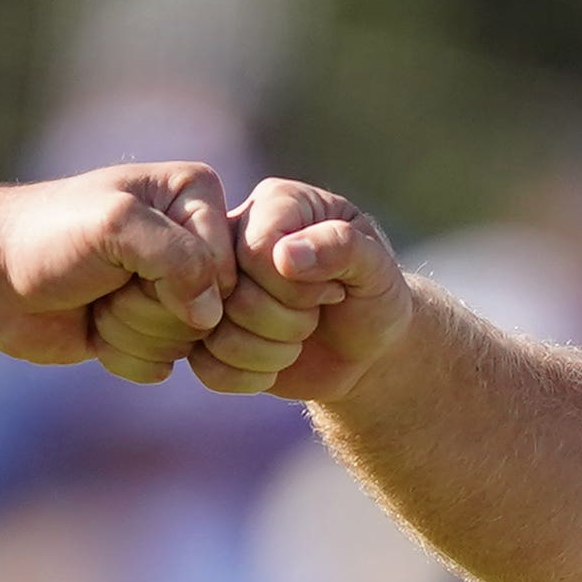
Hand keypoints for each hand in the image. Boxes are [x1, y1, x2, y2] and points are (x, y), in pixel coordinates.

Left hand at [0, 158, 230, 378]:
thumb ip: (177, 259)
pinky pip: (161, 364)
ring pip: (186, 341)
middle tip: (106, 282)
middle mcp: (191, 239)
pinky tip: (93, 326)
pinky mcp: (148, 330)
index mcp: (194, 195)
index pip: (226, 265)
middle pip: (210, 310)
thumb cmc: (46, 236)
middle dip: (148, 307)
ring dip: (131, 330)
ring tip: (97, 299)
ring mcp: (171, 288)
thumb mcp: (114, 227)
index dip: (178, 279)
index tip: (125, 260)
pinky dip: (122, 354)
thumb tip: (213, 315)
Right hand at [188, 179, 415, 403]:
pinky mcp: (206, 333)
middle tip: (315, 317)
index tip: (331, 289)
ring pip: (214, 331)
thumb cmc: (374, 296)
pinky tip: (275, 368)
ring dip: (270, 352)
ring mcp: (214, 287)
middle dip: (285, 320)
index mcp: (276, 204)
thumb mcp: (376, 268)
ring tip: (298, 340)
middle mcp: (233, 239)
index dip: (292, 286)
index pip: (254, 249)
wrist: (367, 349)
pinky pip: (205, 366)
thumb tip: (285, 255)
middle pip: (230, 291)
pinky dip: (248, 377)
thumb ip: (341, 247)